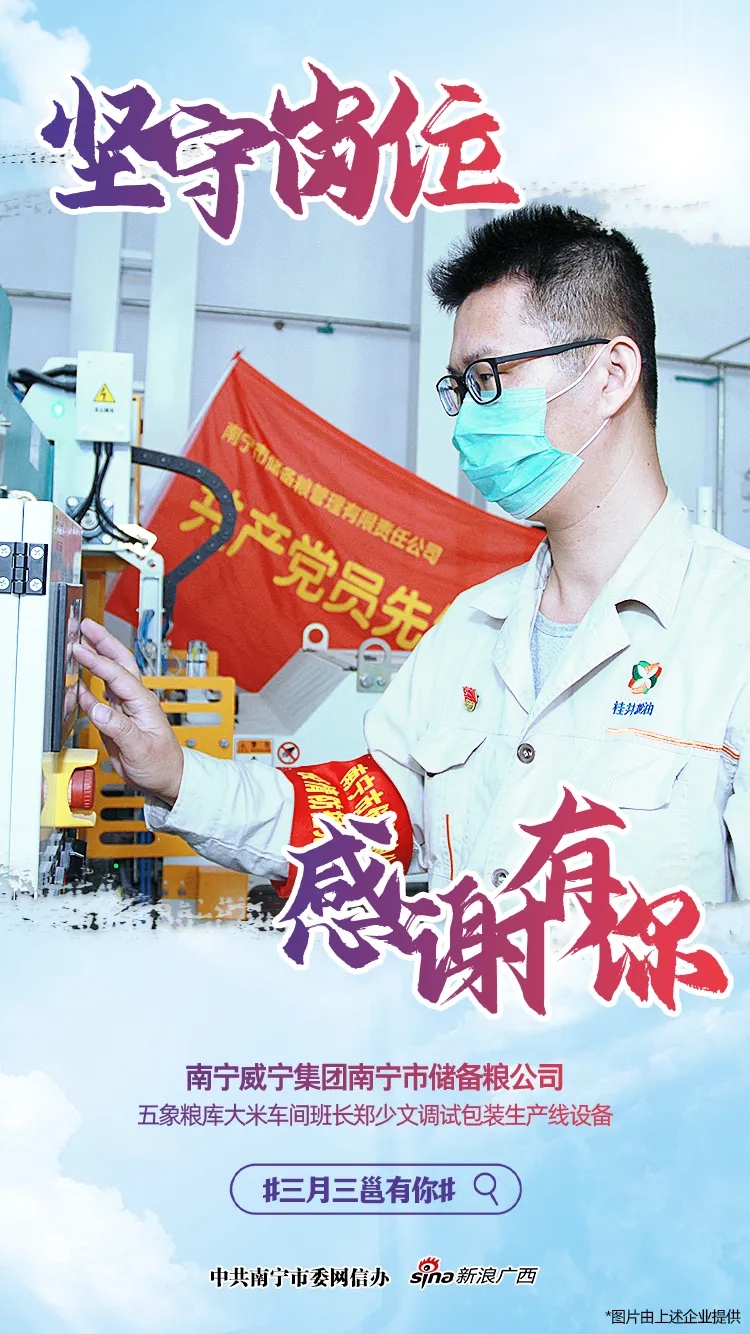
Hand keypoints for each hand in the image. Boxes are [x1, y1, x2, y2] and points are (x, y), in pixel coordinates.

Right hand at [73, 618, 183, 806]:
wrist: (165, 778)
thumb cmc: (161, 764)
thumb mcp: (141, 748)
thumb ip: (120, 729)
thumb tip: (99, 710)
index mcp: (143, 703)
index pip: (118, 675)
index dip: (98, 660)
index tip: (80, 649)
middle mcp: (135, 700)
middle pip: (119, 663)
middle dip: (103, 642)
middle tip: (85, 625)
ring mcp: (125, 707)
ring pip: (109, 675)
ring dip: (95, 657)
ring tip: (80, 642)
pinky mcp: (116, 718)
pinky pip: (99, 697)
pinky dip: (86, 686)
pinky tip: (76, 681)